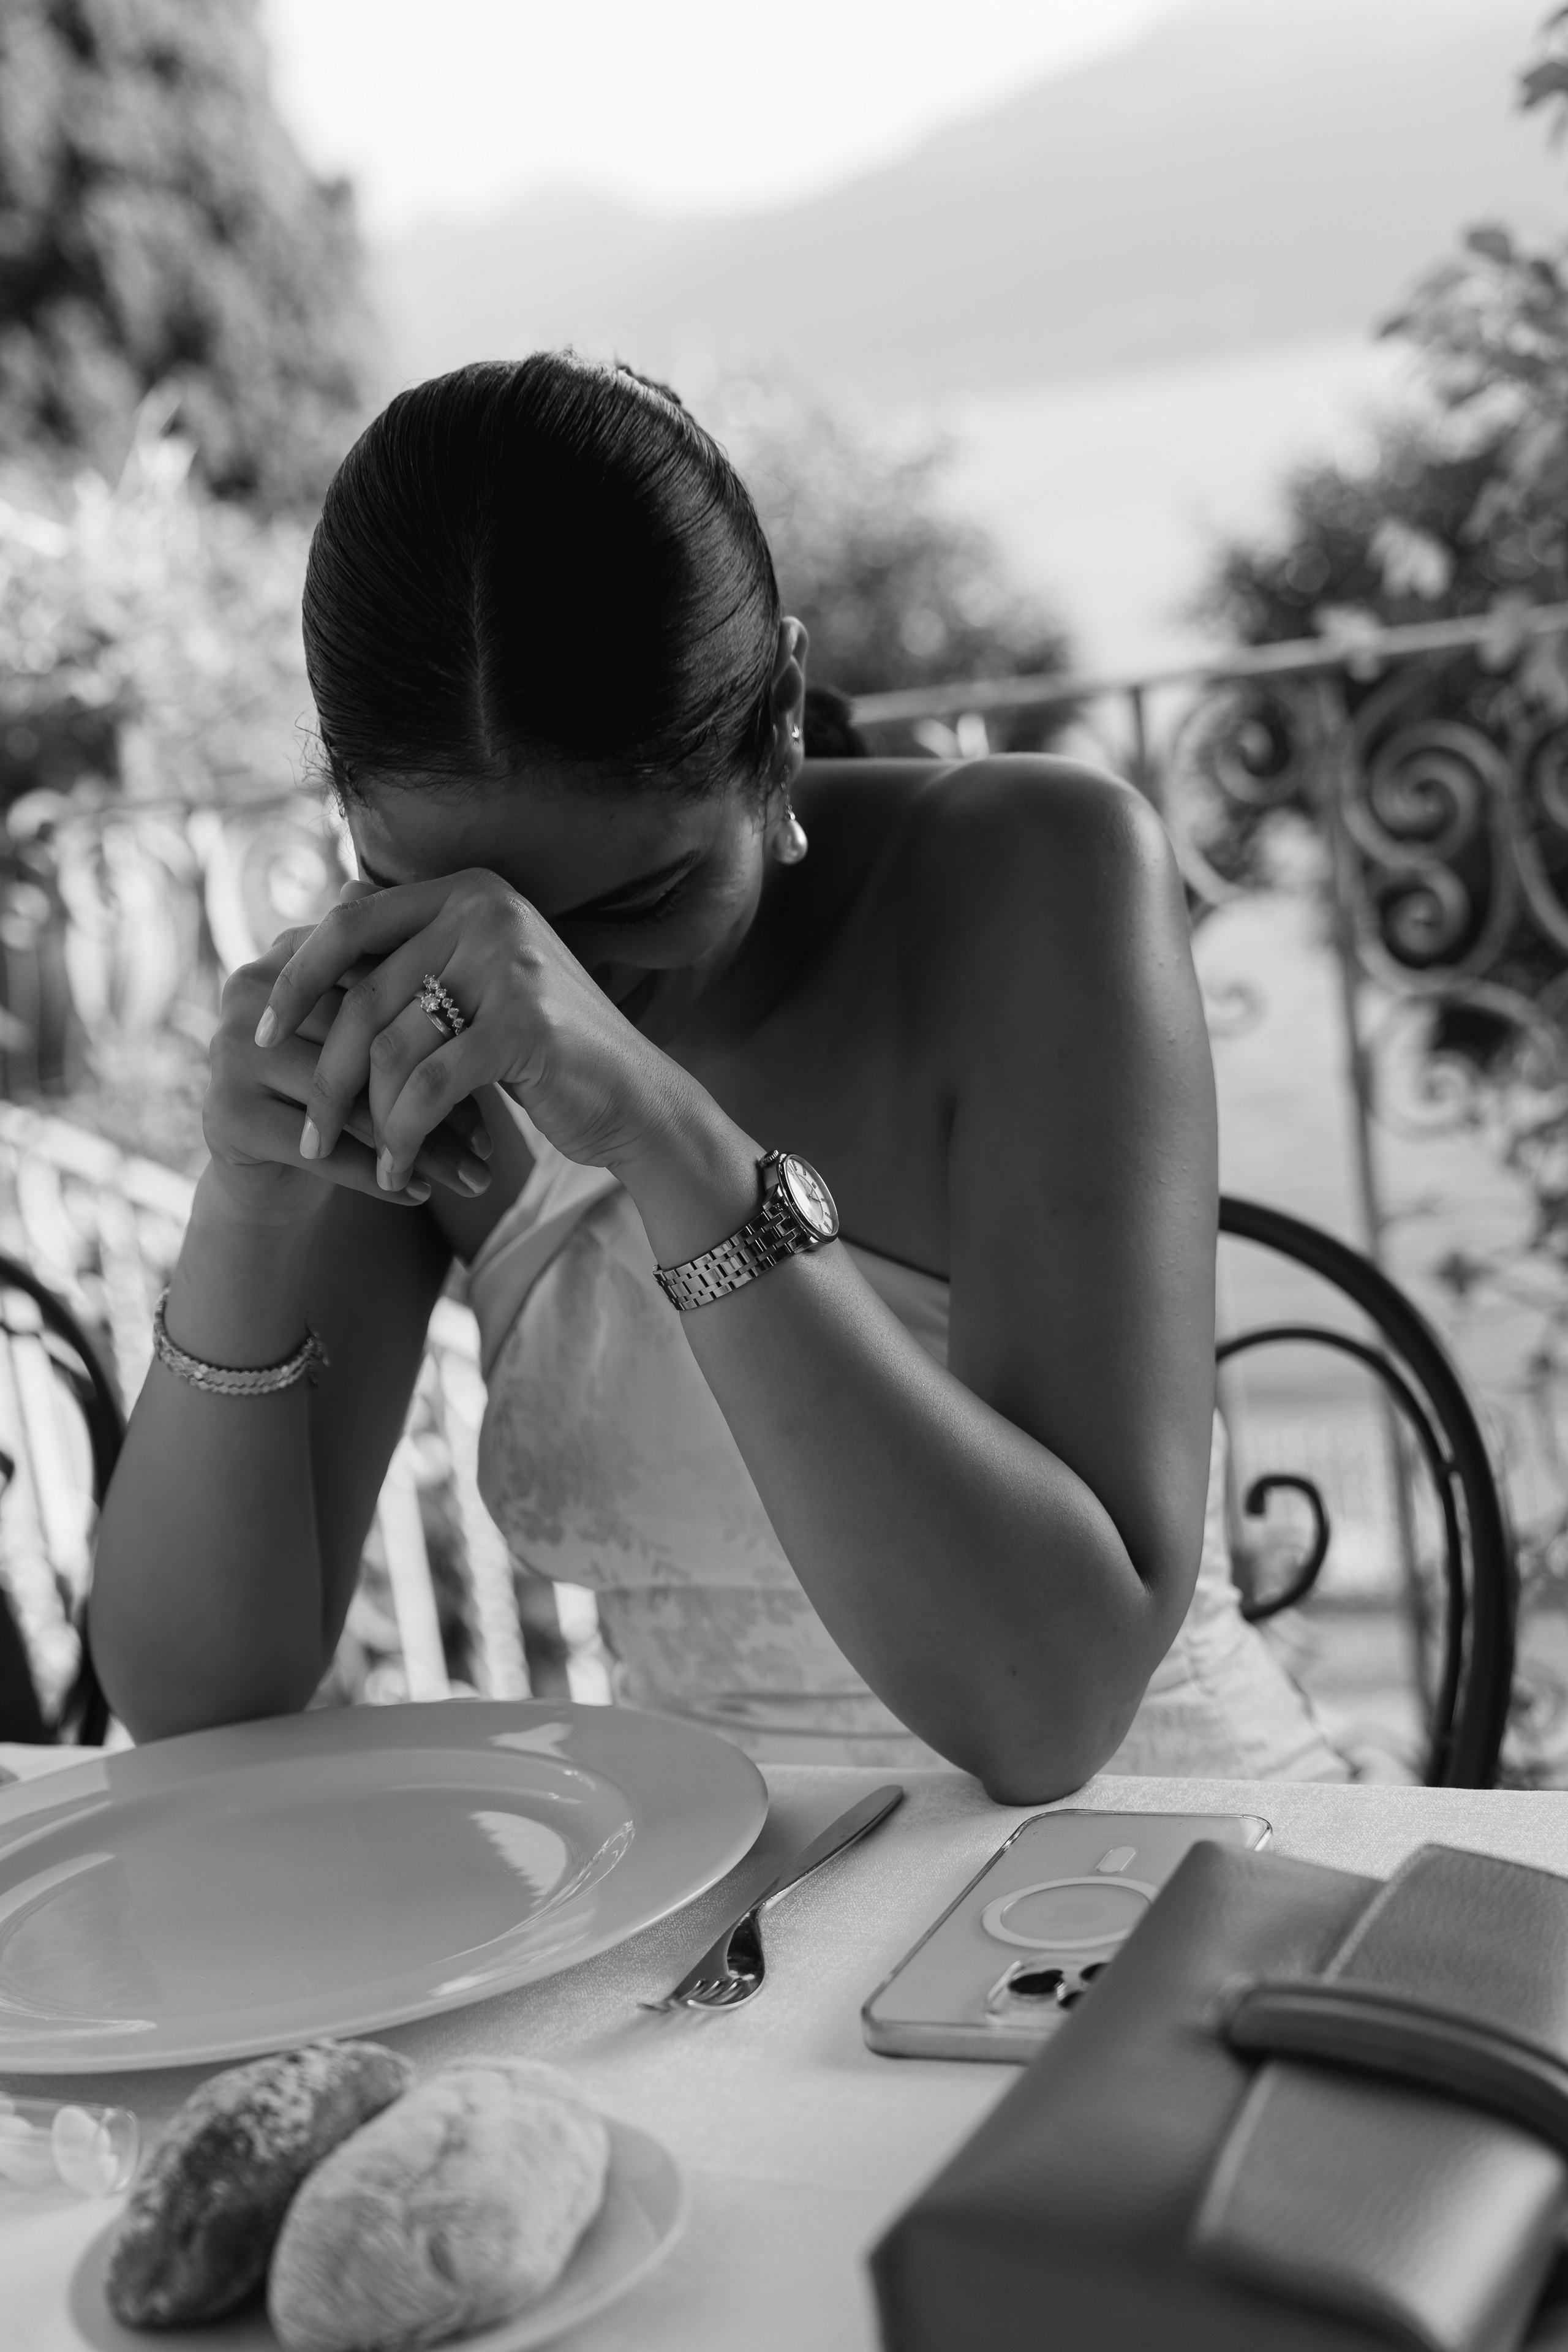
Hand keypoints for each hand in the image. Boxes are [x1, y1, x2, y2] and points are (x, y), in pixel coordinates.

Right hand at [204, 928, 493, 1225]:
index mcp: (289, 951)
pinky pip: (319, 1148)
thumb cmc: (345, 1092)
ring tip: (473, 1177)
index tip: (500, 1075)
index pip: (377, 984)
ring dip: (416, 1146)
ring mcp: (228, 1050)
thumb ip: (422, 1004)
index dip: (439, 1031)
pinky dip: (375, 1176)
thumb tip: (509, 1000)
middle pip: (361, 1045)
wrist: (273, 1171)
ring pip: (347, 1103)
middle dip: (433, 1097)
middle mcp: (245, 988)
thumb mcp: (383, 1042)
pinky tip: (421, 1195)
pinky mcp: (223, 1112)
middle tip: (494, 1143)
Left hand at [253, 870, 678, 1190]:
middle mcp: (488, 910)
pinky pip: (430, 1089)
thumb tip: (315, 933)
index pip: (350, 922)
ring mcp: (510, 963)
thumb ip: (413, 959)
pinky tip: (399, 1171)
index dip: (297, 979)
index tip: (259, 1032)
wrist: (637, 1101)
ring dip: (369, 1119)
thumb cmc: (545, 1053)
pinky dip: (405, 1137)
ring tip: (367, 1160)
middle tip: (309, 1130)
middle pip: (364, 996)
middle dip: (326, 1075)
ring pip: (391, 1049)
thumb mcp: (477, 988)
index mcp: (468, 890)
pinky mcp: (525, 1024)